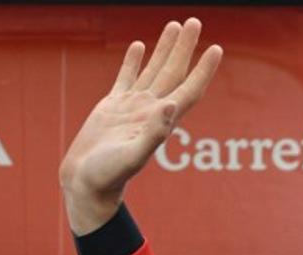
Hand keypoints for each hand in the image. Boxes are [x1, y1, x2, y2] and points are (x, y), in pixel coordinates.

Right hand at [59, 18, 221, 234]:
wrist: (85, 184)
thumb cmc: (108, 176)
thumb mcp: (132, 156)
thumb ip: (153, 134)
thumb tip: (171, 106)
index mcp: (161, 121)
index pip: (189, 89)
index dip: (203, 70)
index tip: (216, 48)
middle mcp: (151, 111)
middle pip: (173, 72)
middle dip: (185, 48)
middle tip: (195, 21)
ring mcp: (132, 108)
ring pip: (153, 70)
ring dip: (164, 49)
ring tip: (175, 25)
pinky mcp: (111, 107)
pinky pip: (126, 77)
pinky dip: (133, 60)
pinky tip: (138, 46)